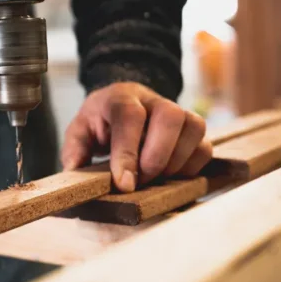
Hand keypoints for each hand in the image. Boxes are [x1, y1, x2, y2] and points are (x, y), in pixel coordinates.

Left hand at [61, 82, 212, 192]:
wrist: (121, 105)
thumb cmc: (100, 123)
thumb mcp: (79, 132)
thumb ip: (75, 151)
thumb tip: (76, 173)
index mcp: (120, 97)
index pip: (129, 116)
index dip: (128, 152)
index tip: (125, 184)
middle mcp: (153, 100)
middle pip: (170, 116)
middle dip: (157, 157)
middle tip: (140, 181)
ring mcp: (178, 111)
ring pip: (194, 128)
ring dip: (176, 162)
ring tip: (154, 178)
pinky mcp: (193, 130)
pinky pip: (205, 147)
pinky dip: (190, 167)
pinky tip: (170, 175)